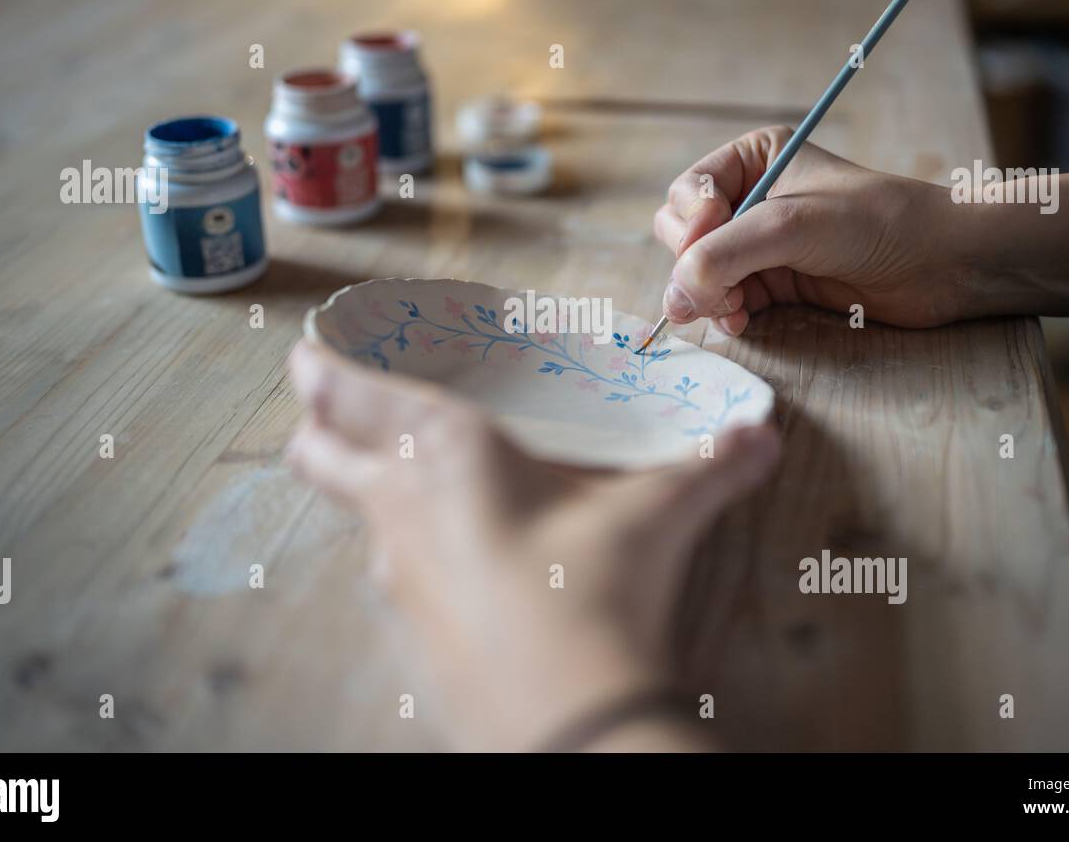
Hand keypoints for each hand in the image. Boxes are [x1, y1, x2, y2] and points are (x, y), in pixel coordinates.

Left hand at [287, 339, 779, 750]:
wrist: (572, 717)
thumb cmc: (596, 586)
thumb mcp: (657, 515)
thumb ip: (709, 467)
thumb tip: (760, 438)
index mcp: (443, 450)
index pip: (344, 395)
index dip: (316, 369)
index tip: (307, 352)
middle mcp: (401, 507)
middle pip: (318, 456)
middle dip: (319, 428)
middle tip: (339, 411)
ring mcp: (397, 579)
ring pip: (356, 521)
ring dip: (372, 495)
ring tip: (422, 486)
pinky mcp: (413, 634)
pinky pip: (396, 579)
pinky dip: (413, 559)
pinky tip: (463, 566)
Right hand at [654, 125, 966, 332]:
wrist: (941, 264)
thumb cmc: (875, 223)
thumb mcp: (789, 226)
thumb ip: (722, 256)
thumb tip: (673, 298)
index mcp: (753, 160)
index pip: (686, 194)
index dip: (689, 225)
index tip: (706, 249)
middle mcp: (751, 198)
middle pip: (684, 236)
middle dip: (694, 267)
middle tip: (719, 291)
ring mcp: (761, 244)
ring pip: (700, 273)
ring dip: (706, 295)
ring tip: (733, 313)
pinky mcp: (775, 283)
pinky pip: (724, 299)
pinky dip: (725, 312)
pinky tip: (742, 321)